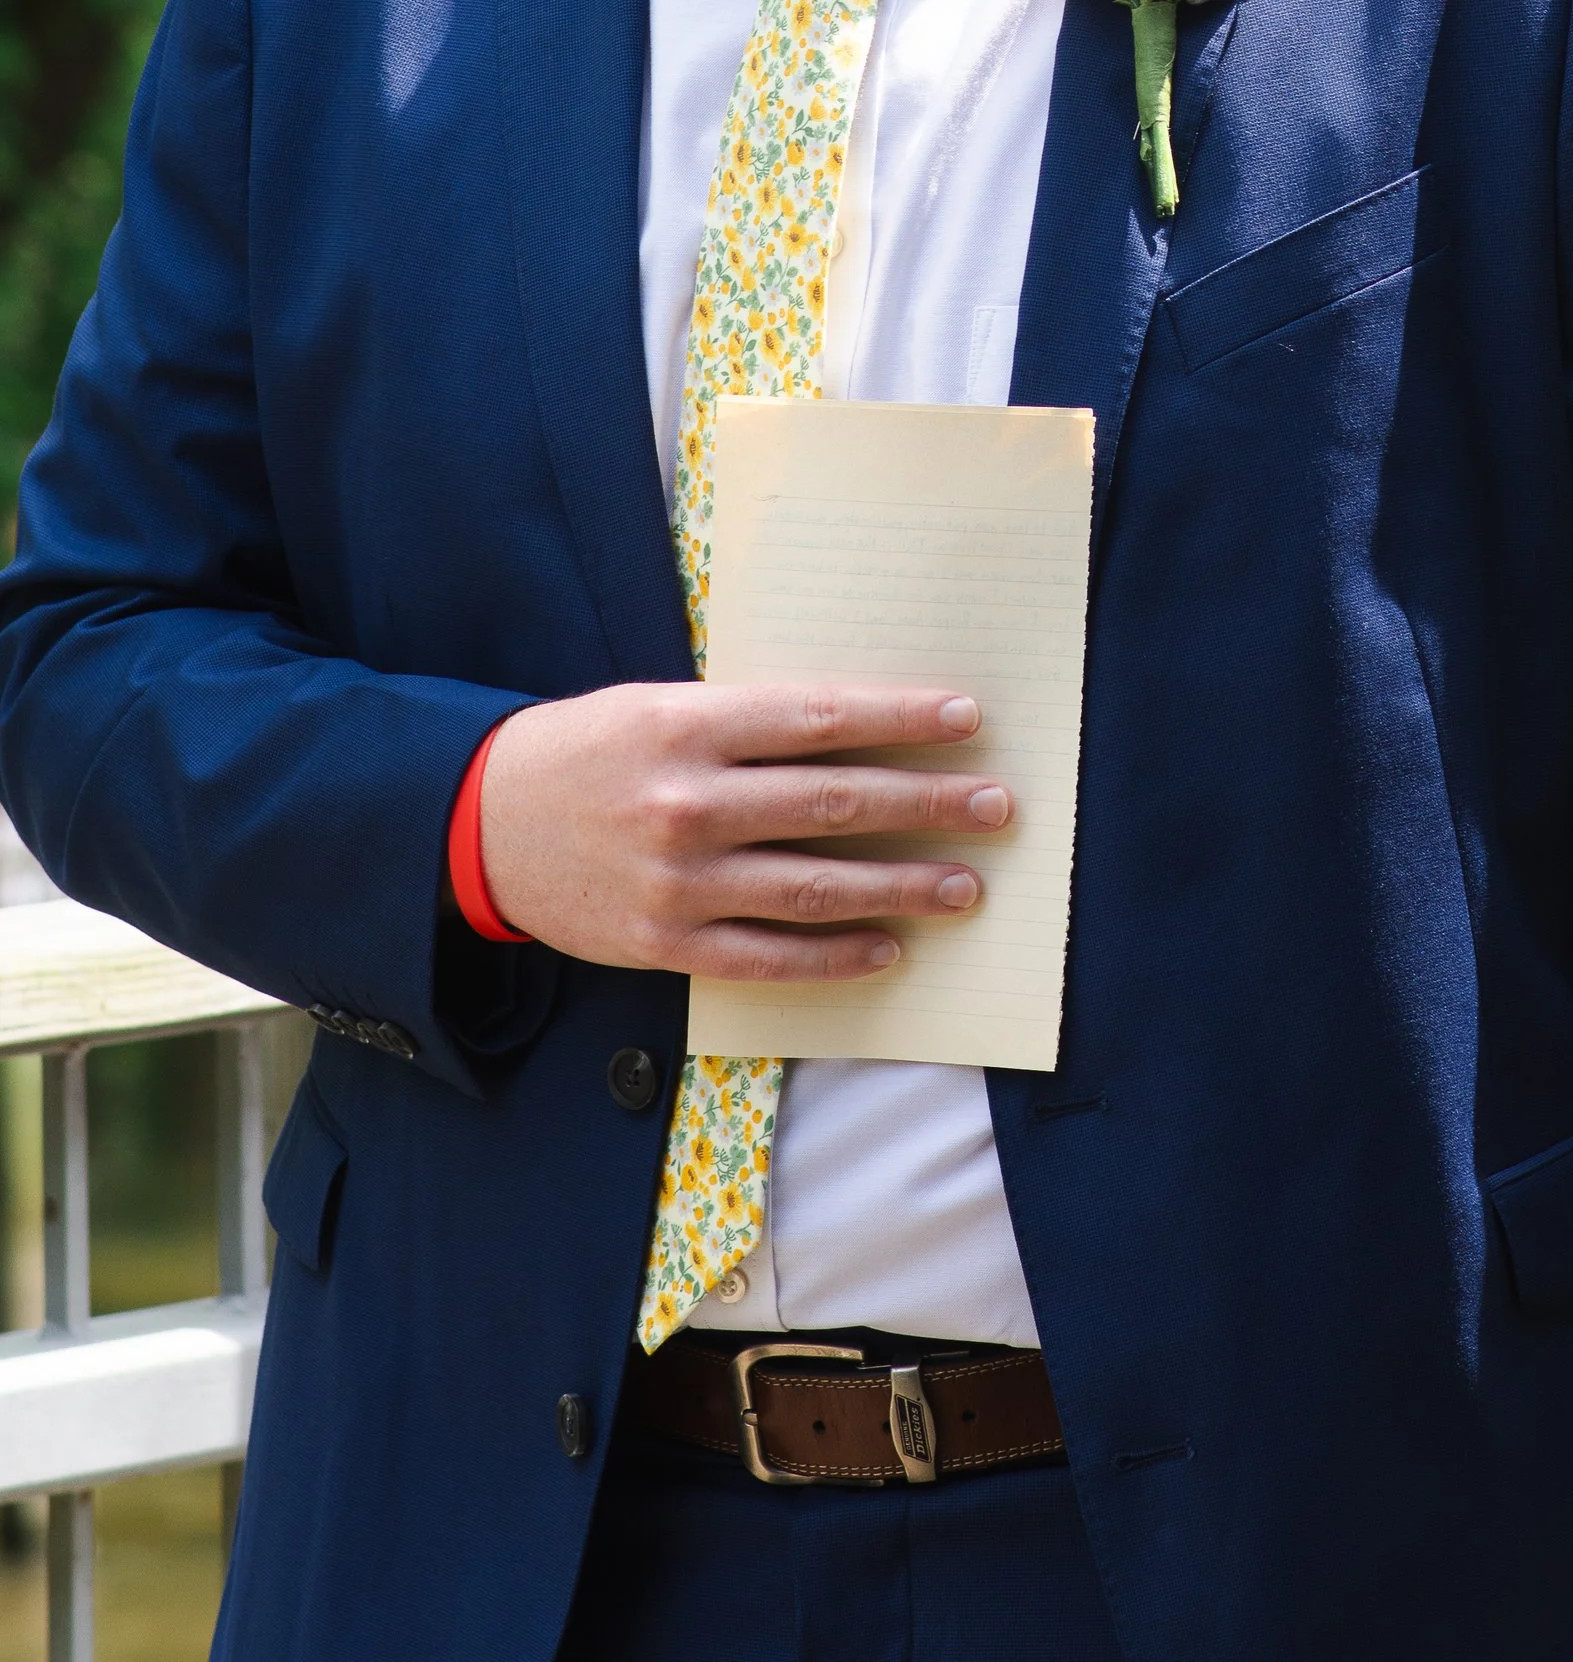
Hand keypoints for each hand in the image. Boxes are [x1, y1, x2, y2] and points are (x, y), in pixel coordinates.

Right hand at [477, 682, 1012, 977]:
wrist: (482, 822)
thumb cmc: (592, 750)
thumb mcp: (663, 708)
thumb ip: (752, 723)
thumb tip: (862, 730)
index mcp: (690, 726)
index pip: (819, 720)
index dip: (899, 721)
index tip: (967, 721)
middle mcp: (689, 803)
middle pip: (833, 805)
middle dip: (927, 806)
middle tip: (997, 806)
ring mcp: (678, 881)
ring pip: (813, 887)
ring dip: (900, 887)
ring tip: (966, 886)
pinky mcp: (664, 942)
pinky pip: (767, 957)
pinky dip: (834, 956)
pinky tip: (888, 949)